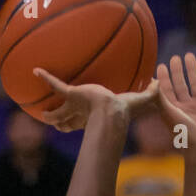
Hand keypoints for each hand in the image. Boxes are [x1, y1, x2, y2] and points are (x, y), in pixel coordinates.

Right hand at [34, 70, 159, 131]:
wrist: (111, 111)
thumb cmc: (124, 110)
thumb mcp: (139, 100)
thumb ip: (150, 92)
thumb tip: (160, 83)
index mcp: (91, 118)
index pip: (81, 123)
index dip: (75, 124)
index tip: (74, 124)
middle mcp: (79, 115)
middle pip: (65, 123)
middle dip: (58, 123)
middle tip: (51, 120)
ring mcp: (73, 105)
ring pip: (56, 114)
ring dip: (48, 115)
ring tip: (39, 112)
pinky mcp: (70, 94)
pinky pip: (56, 85)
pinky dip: (46, 77)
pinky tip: (36, 70)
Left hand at [156, 54, 195, 147]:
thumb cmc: (183, 132)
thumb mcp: (168, 113)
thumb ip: (160, 97)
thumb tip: (151, 80)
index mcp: (175, 111)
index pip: (168, 92)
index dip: (164, 79)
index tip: (162, 65)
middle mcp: (188, 109)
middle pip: (182, 87)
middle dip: (179, 73)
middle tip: (176, 57)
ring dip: (194, 71)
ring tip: (190, 56)